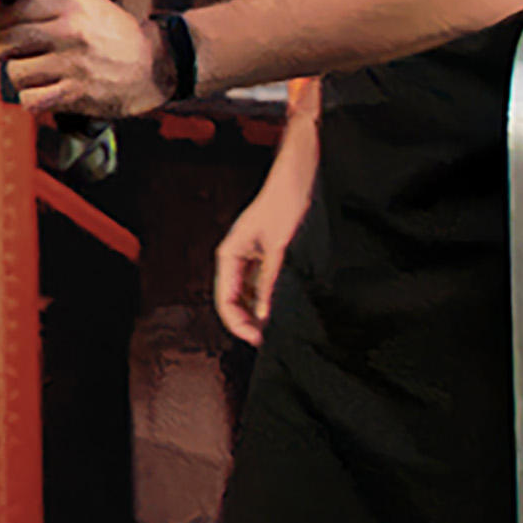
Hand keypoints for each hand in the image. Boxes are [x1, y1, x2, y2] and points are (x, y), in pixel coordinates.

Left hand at [0, 0, 163, 123]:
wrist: (159, 63)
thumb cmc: (129, 34)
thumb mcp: (97, 3)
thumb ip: (62, 0)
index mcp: (74, 7)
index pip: (19, 6)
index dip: (1, 14)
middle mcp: (69, 34)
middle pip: (11, 38)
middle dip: (2, 45)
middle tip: (6, 48)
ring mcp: (72, 66)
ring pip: (17, 71)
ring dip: (17, 73)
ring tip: (25, 71)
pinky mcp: (77, 94)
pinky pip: (34, 99)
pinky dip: (31, 99)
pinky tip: (38, 92)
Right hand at [216, 170, 311, 345]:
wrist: (296, 182)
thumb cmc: (284, 207)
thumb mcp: (278, 250)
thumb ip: (269, 282)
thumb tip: (264, 315)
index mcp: (230, 254)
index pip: (225, 300)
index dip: (238, 324)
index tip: (256, 340)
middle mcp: (235, 258)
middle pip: (232, 301)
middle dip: (246, 322)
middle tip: (265, 340)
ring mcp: (249, 258)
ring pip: (245, 296)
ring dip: (255, 313)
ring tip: (273, 329)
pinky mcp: (263, 257)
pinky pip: (258, 286)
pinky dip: (266, 300)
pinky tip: (278, 309)